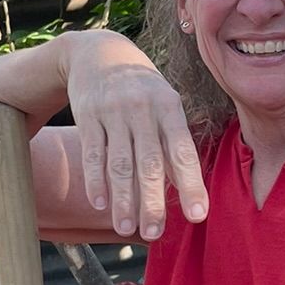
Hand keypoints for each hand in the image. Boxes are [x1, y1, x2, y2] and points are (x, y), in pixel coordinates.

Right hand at [64, 31, 207, 241]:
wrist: (99, 51)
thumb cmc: (143, 90)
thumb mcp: (165, 104)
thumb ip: (173, 142)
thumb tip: (184, 190)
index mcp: (170, 108)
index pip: (183, 152)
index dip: (190, 185)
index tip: (197, 216)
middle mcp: (143, 109)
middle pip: (149, 162)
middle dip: (152, 201)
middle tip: (154, 233)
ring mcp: (113, 111)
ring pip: (119, 163)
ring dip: (122, 199)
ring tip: (126, 227)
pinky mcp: (87, 114)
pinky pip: (92, 153)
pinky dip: (95, 180)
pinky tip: (100, 203)